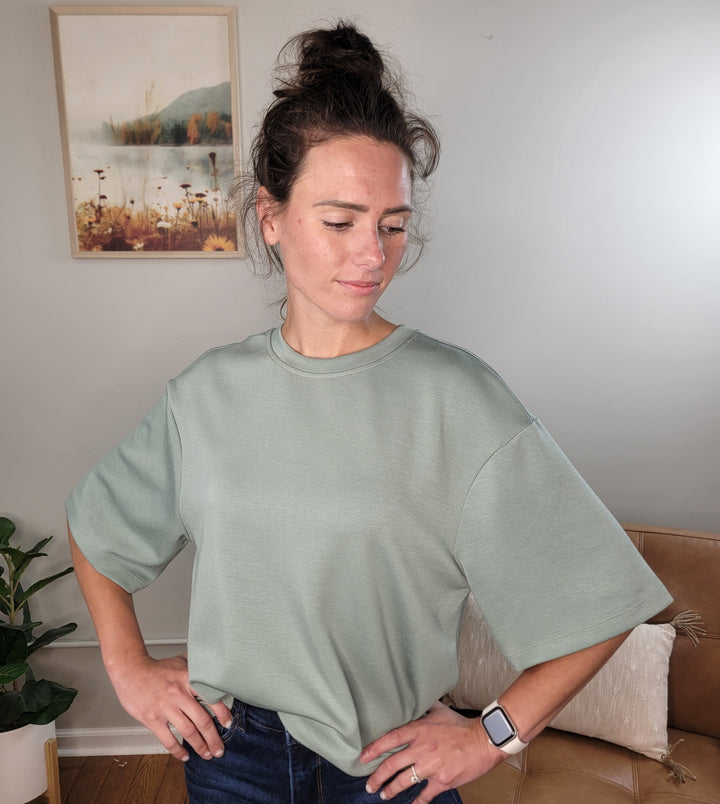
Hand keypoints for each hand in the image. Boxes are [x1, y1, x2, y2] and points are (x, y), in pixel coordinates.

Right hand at [107, 652, 232, 761]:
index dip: (223, 714)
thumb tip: (216, 667)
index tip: (228, 724)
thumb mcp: (182, 661)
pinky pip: (168, 739)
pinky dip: (177, 750)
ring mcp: (165, 707)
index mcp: (189, 679)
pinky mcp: (152, 719)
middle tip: (220, 750)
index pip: (212, 698)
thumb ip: (199, 665)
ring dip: (200, 746)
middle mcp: (179, 694)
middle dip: (213, 739)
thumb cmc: (158, 668)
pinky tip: (184, 756)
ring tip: (207, 754)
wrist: (131, 671)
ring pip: (188, 732)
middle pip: (202, 721)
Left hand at [361, 701, 502, 801]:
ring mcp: (432, 766)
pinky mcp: (443, 780)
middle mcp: (422, 748)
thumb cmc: (461, 725)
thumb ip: (423, 708)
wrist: (484, 740)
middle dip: (377, 777)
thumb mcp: (439, 710)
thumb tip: (412, 700)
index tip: (362, 757)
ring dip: (391, 790)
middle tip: (370, 784)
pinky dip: (417, 802)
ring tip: (384, 795)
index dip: (374, 748)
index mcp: (419, 730)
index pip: (391, 738)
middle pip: (392, 764)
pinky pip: (425, 795)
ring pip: (404, 781)